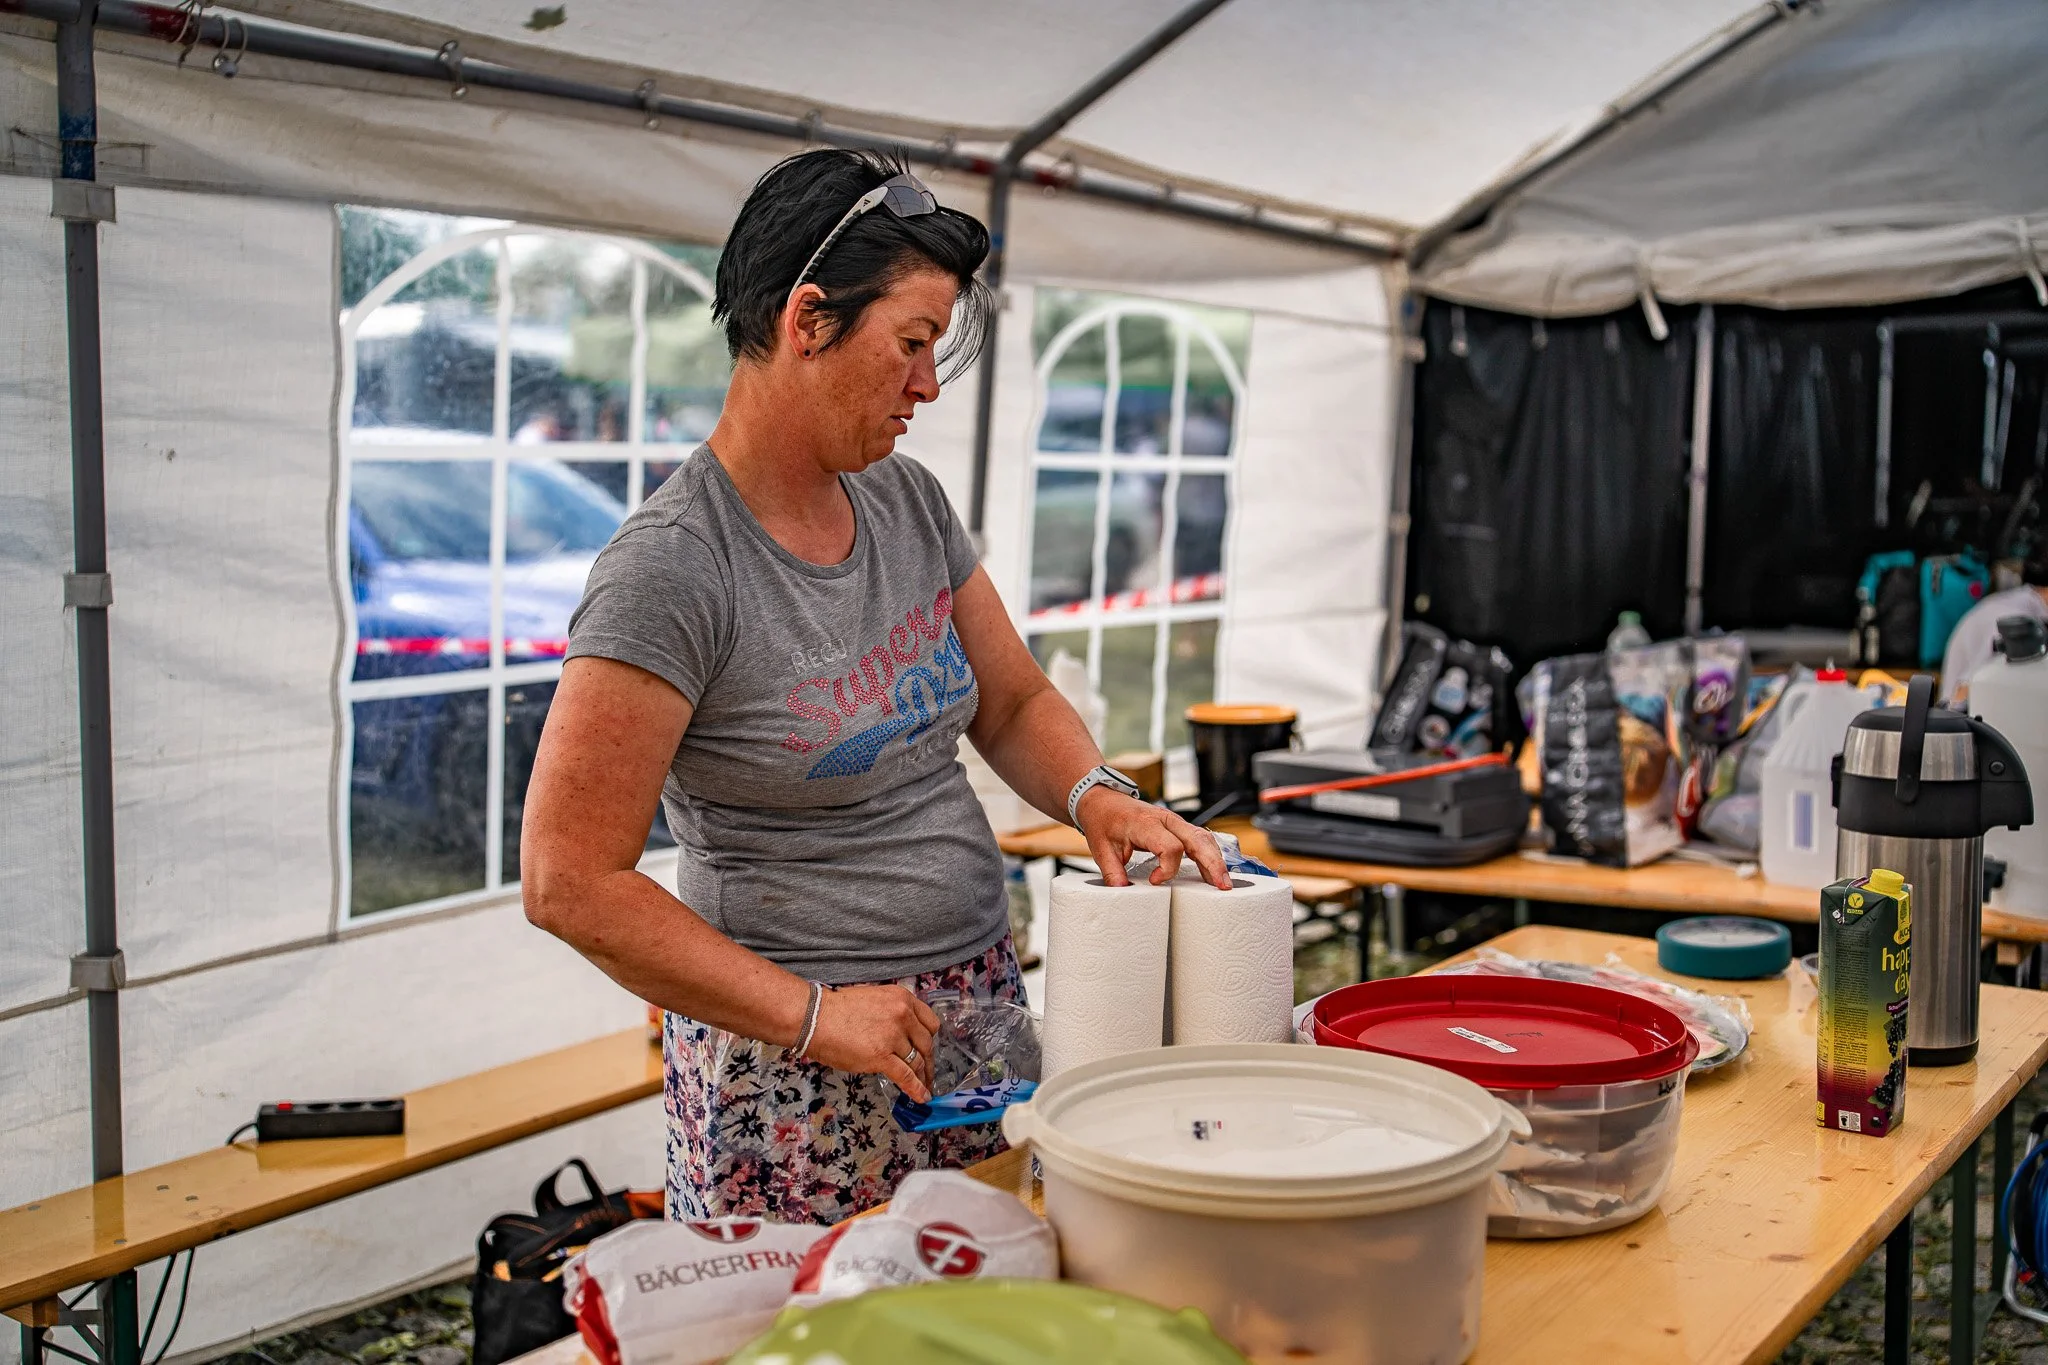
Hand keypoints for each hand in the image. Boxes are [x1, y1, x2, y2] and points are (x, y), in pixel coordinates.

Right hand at [803, 984, 940, 1101]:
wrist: (814, 1018)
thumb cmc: (836, 1010)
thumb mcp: (875, 1000)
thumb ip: (893, 1013)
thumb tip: (902, 1032)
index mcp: (902, 998)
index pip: (930, 1023)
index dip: (929, 1040)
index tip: (928, 1049)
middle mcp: (903, 1015)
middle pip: (926, 1044)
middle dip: (928, 1061)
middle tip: (927, 1072)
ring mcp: (894, 1036)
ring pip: (917, 1061)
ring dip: (922, 1077)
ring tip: (924, 1086)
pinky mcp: (882, 1056)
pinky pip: (907, 1076)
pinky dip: (916, 1089)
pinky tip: (922, 1096)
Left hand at [1075, 789, 1230, 888]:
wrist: (1102, 799)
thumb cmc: (1103, 820)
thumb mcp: (1101, 849)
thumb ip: (1112, 872)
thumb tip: (1123, 894)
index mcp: (1146, 823)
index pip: (1170, 846)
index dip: (1167, 868)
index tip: (1154, 881)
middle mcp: (1165, 819)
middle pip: (1197, 839)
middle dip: (1212, 863)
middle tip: (1222, 886)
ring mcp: (1173, 821)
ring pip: (1203, 838)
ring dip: (1216, 859)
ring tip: (1225, 883)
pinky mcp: (1177, 826)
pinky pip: (1198, 838)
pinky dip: (1209, 854)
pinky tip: (1214, 872)